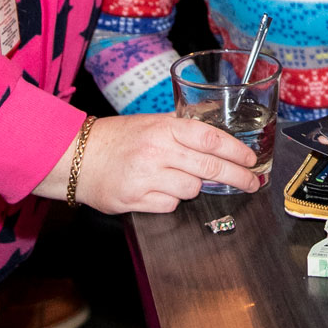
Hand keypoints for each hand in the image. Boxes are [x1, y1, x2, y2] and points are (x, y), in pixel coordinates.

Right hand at [47, 114, 266, 212]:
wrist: (75, 156)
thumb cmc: (115, 138)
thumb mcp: (151, 122)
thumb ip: (182, 128)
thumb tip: (219, 132)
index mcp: (163, 127)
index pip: (210, 138)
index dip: (236, 150)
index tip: (251, 160)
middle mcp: (157, 151)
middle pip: (210, 167)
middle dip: (237, 177)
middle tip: (252, 182)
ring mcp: (146, 177)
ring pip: (192, 190)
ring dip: (192, 187)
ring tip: (175, 178)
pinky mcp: (134, 199)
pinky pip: (170, 205)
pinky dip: (170, 200)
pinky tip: (157, 190)